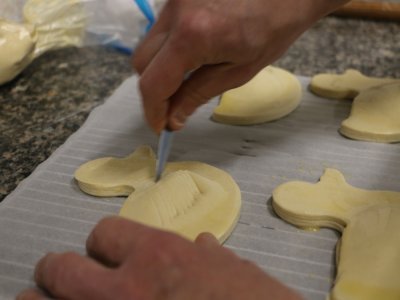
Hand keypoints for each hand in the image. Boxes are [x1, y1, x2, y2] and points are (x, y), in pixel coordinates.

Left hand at [17, 216, 302, 299]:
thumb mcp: (238, 273)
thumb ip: (212, 258)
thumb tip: (204, 247)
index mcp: (160, 257)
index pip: (104, 233)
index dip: (104, 244)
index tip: (106, 254)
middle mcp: (126, 290)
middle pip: (60, 268)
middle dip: (58, 270)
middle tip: (64, 277)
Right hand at [133, 0, 348, 131]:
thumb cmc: (272, 30)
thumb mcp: (237, 72)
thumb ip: (197, 95)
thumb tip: (173, 120)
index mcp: (192, 36)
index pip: (152, 83)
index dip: (153, 111)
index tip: (161, 126)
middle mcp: (174, 13)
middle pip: (141, 63)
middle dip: (154, 90)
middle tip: (173, 107)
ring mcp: (173, 1)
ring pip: (147, 46)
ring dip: (159, 69)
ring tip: (184, 81)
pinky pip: (160, 31)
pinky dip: (167, 50)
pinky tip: (189, 57)